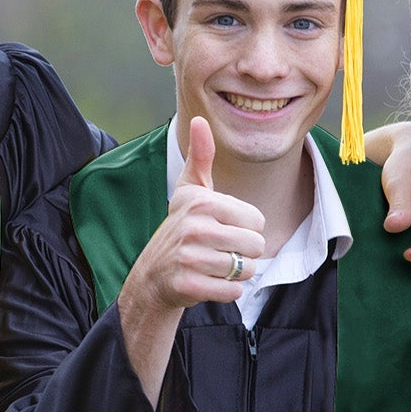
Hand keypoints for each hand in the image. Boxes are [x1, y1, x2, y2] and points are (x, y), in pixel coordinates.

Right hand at [116, 117, 266, 406]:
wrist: (153, 275)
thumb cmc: (180, 229)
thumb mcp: (189, 192)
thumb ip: (200, 157)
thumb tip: (199, 119)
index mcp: (202, 203)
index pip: (257, 221)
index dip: (245, 229)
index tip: (222, 231)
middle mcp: (194, 228)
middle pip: (256, 246)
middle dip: (244, 255)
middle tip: (219, 253)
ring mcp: (190, 258)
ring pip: (247, 270)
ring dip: (237, 274)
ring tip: (214, 267)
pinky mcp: (188, 285)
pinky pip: (233, 292)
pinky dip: (227, 292)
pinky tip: (209, 283)